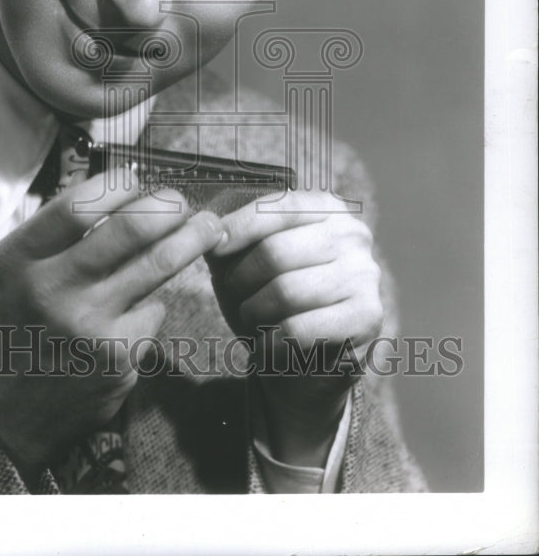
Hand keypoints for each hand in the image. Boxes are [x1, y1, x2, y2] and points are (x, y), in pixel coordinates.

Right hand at [0, 167, 223, 476]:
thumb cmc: (9, 324)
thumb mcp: (6, 268)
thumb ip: (50, 233)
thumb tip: (116, 193)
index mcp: (21, 260)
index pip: (79, 206)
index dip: (118, 185)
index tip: (136, 181)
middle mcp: (55, 290)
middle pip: (131, 229)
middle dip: (169, 206)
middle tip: (182, 200)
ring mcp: (92, 327)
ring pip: (160, 265)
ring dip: (192, 239)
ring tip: (207, 228)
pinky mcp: (120, 359)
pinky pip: (155, 311)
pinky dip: (152, 303)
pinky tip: (135, 310)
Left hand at [205, 188, 382, 465]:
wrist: (308, 363)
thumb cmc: (273, 300)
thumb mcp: (247, 261)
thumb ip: (229, 239)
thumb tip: (203, 225)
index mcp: (326, 207)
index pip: (276, 208)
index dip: (237, 228)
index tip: (211, 247)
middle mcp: (352, 234)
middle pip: (275, 252)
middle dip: (241, 279)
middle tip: (233, 296)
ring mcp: (365, 275)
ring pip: (286, 291)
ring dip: (254, 311)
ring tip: (250, 319)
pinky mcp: (367, 318)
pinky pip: (300, 329)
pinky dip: (271, 342)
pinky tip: (266, 346)